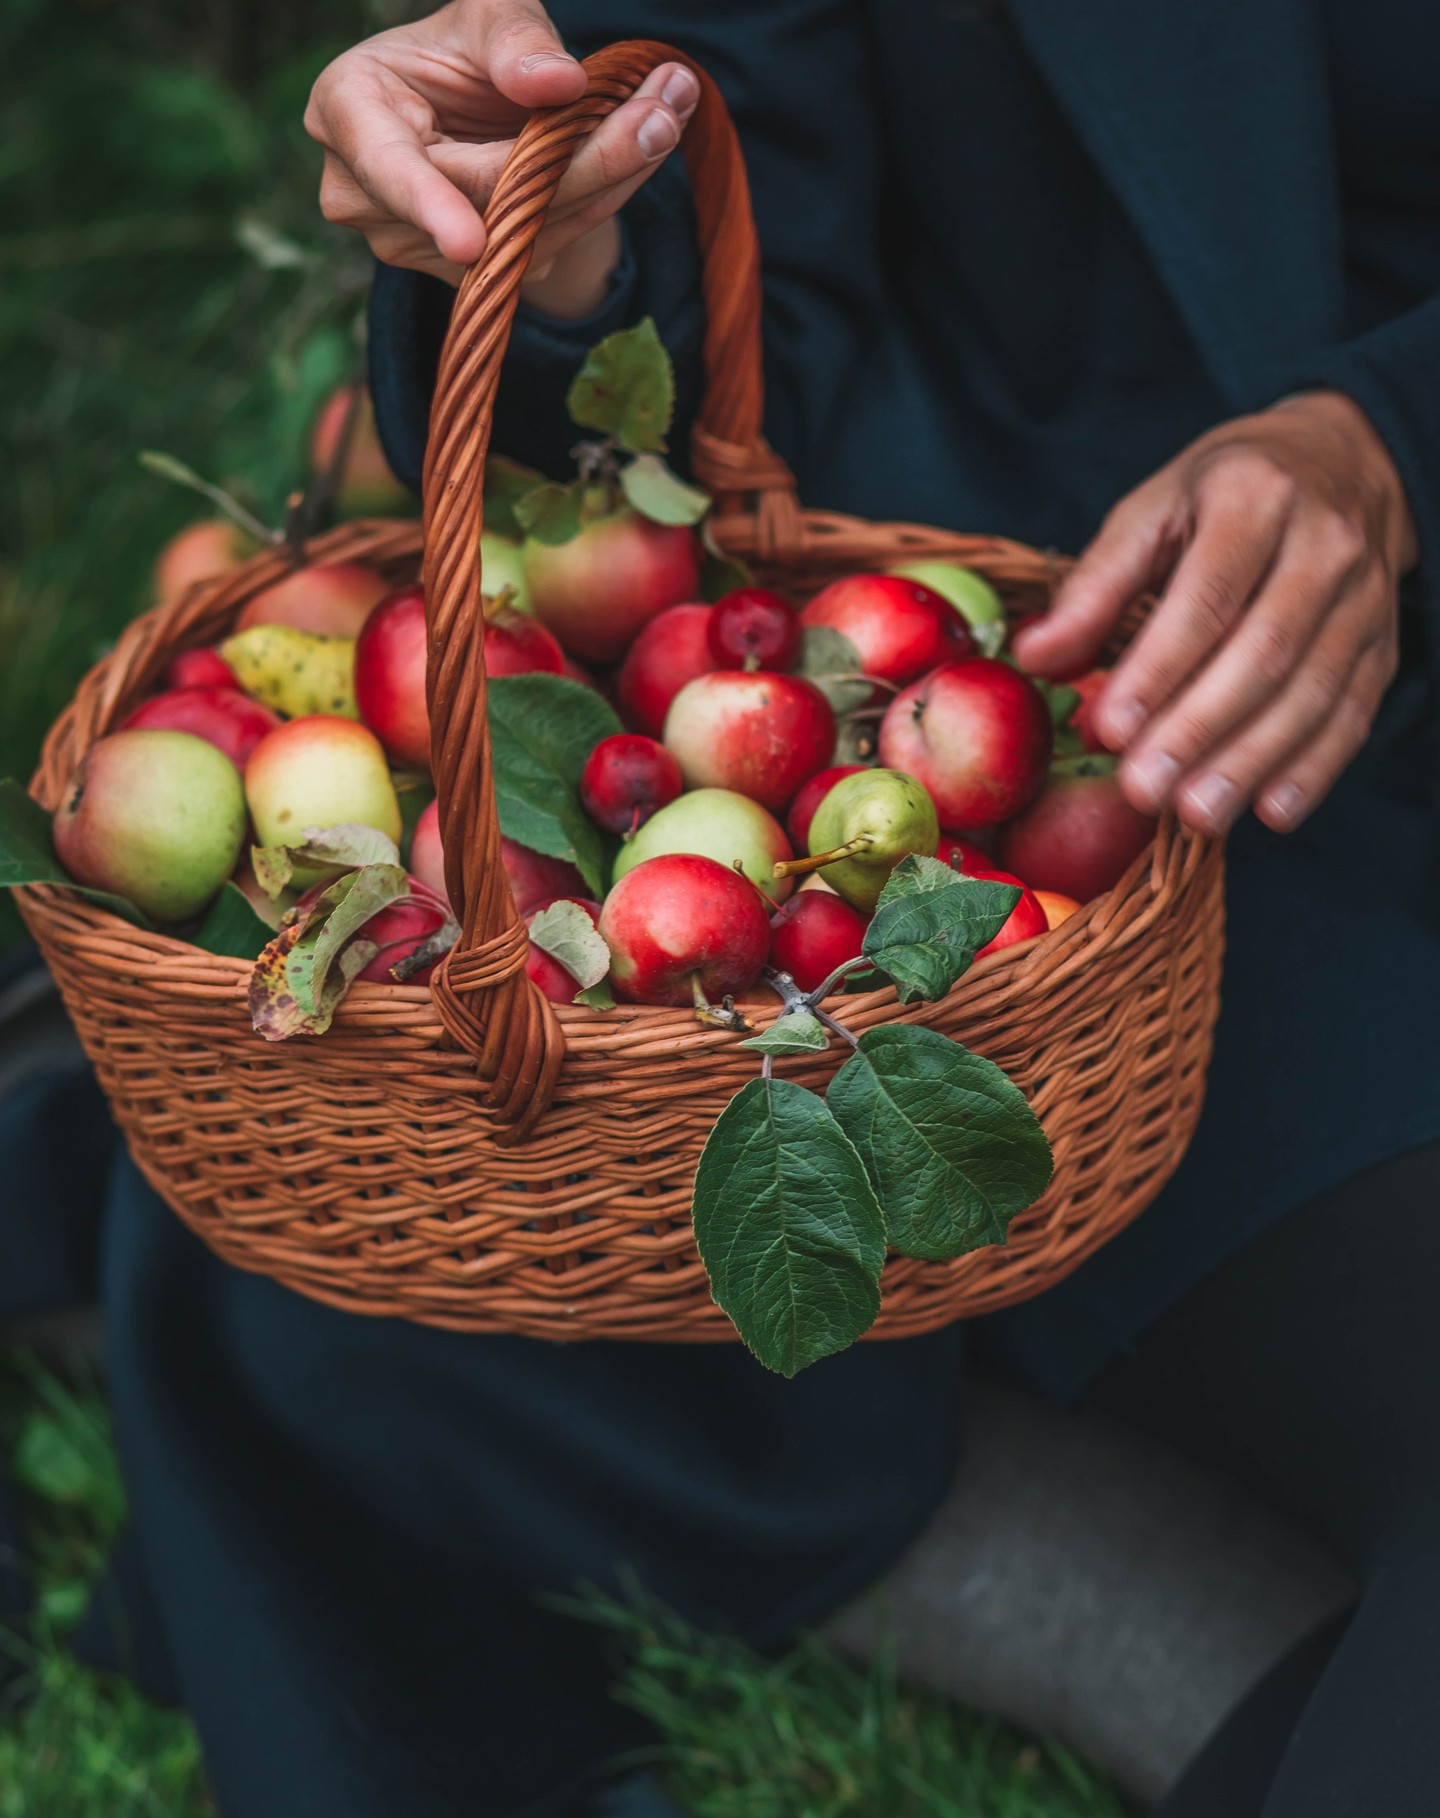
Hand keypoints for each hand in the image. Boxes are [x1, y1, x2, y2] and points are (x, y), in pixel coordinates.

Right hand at [305, 0, 698, 313]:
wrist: (470, 106)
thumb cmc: (462, 51)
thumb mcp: (485, 16)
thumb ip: (514, 41)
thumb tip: (558, 82)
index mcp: (348, 112)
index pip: (390, 168)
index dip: (430, 206)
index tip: (469, 243)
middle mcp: (368, 197)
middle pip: (485, 203)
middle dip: (582, 160)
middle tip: (660, 116)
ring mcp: (417, 247)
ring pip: (527, 232)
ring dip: (610, 178)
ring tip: (668, 111)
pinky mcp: (471, 278)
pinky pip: (547, 244)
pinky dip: (602, 197)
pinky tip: (643, 146)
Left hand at [1013, 392, 1416, 834]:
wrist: (1342, 460)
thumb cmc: (1226, 493)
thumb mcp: (1153, 510)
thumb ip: (1095, 586)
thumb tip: (1034, 657)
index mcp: (1255, 497)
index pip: (1207, 596)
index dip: (1157, 669)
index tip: (1109, 729)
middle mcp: (1324, 544)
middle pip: (1264, 652)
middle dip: (1199, 729)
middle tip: (1143, 788)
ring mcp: (1363, 598)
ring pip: (1313, 692)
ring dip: (1251, 762)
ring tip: (1194, 814)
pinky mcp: (1383, 643)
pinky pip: (1354, 713)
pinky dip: (1314, 770)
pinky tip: (1269, 811)